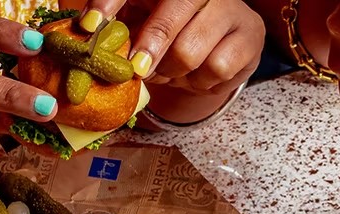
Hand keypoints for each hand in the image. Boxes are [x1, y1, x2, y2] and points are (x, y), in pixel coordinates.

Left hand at [82, 0, 264, 99]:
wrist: (222, 47)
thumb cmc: (175, 32)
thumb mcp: (143, 21)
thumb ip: (120, 24)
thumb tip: (88, 34)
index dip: (108, 2)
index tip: (89, 25)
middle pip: (170, 14)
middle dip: (148, 46)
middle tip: (135, 68)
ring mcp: (230, 8)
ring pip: (190, 50)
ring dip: (174, 72)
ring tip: (171, 72)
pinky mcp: (250, 33)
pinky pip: (217, 68)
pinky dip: (201, 81)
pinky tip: (198, 75)